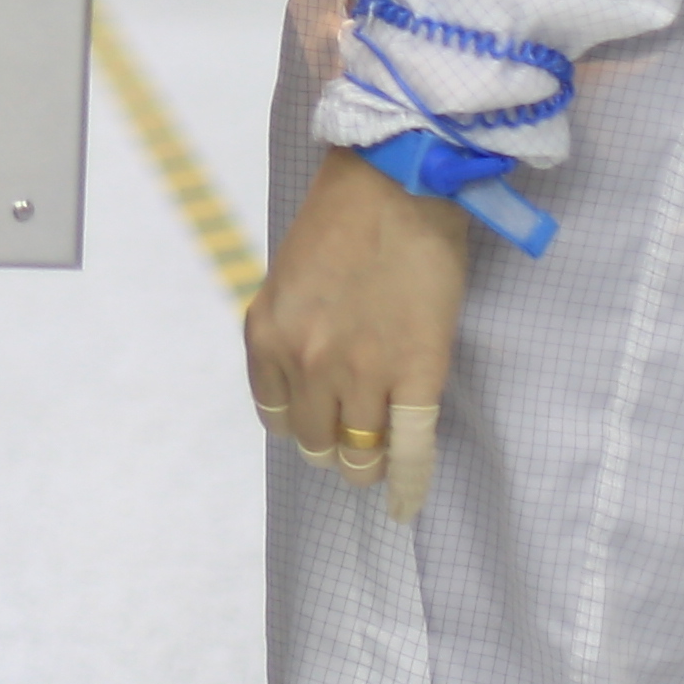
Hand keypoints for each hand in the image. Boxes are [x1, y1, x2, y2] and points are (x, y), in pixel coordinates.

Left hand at [245, 149, 467, 520]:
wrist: (399, 179)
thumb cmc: (346, 217)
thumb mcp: (290, 276)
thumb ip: (291, 330)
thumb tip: (306, 380)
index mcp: (267, 334)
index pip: (275, 417)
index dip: (300, 425)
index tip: (319, 423)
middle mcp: (305, 360)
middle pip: (315, 441)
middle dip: (333, 445)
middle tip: (355, 437)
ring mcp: (360, 371)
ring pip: (358, 454)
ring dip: (368, 464)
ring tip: (380, 461)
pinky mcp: (416, 372)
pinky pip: (410, 449)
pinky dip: (409, 483)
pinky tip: (405, 504)